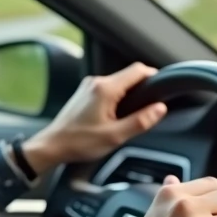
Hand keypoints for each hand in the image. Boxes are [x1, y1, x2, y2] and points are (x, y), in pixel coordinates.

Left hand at [21, 63, 167, 173]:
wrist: (52, 145)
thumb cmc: (79, 142)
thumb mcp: (115, 136)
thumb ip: (140, 121)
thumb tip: (160, 109)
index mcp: (106, 89)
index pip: (138, 70)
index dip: (154, 77)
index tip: (163, 88)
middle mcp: (97, 82)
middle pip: (129, 75)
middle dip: (142, 88)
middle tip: (149, 108)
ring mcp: (89, 86)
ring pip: (119, 82)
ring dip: (129, 94)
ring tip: (132, 115)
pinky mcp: (85, 92)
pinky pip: (108, 88)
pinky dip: (117, 97)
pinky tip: (116, 115)